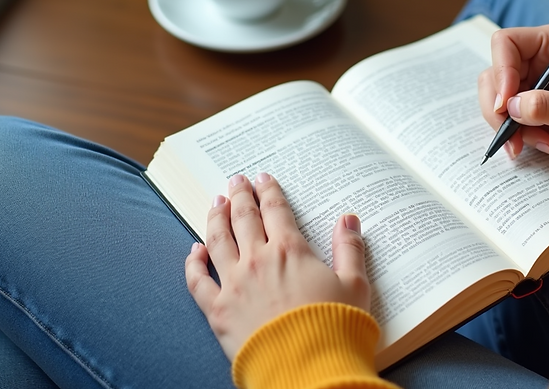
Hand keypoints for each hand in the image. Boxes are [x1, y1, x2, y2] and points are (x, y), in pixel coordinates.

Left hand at [184, 173, 369, 360]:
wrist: (309, 370)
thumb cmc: (336, 329)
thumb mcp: (355, 286)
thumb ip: (350, 250)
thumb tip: (349, 220)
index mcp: (290, 251)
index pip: (276, 211)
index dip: (269, 192)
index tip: (263, 178)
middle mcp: (258, 260)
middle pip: (243, 218)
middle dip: (240, 196)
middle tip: (236, 181)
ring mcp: (234, 284)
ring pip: (218, 240)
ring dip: (215, 218)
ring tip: (216, 202)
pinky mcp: (218, 311)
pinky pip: (197, 280)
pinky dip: (193, 261)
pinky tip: (194, 250)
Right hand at [478, 23, 548, 158]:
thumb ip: (548, 106)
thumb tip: (512, 108)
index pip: (505, 45)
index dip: (500, 73)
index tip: (507, 105)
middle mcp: (540, 59)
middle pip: (495, 78)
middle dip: (504, 112)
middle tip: (518, 139)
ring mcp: (537, 84)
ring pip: (503, 103)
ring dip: (518, 129)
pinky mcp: (538, 107)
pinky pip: (516, 120)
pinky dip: (529, 137)